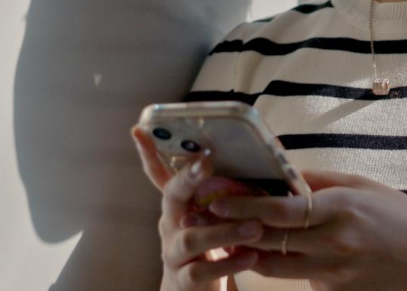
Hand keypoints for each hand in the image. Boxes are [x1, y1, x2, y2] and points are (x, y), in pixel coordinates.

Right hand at [131, 127, 265, 290]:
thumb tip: (267, 152)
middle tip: (207, 164)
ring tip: (255, 226)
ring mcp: (173, 252)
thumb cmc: (212, 245)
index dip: (148, 153)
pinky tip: (250, 257)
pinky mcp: (183, 280)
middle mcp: (170, 224)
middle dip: (188, 178)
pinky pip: (201, 271)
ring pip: (191, 238)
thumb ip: (228, 191)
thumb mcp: (215, 215)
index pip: (160, 174)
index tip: (140, 130)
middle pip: (172, 197)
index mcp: (179, 204)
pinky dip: (227, 263)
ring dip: (223, 231)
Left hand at [205, 169, 406, 290]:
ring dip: (243, 250)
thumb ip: (319, 181)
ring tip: (220, 233)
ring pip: (271, 265)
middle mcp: (334, 244)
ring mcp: (332, 272)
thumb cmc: (401, 218)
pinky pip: (294, 276)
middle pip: (267, 239)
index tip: (216, 196)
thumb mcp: (364, 187)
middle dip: (231, 226)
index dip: (245, 204)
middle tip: (201, 214)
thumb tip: (279, 171)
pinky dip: (277, 263)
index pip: (283, 209)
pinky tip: (262, 250)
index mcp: (343, 209)